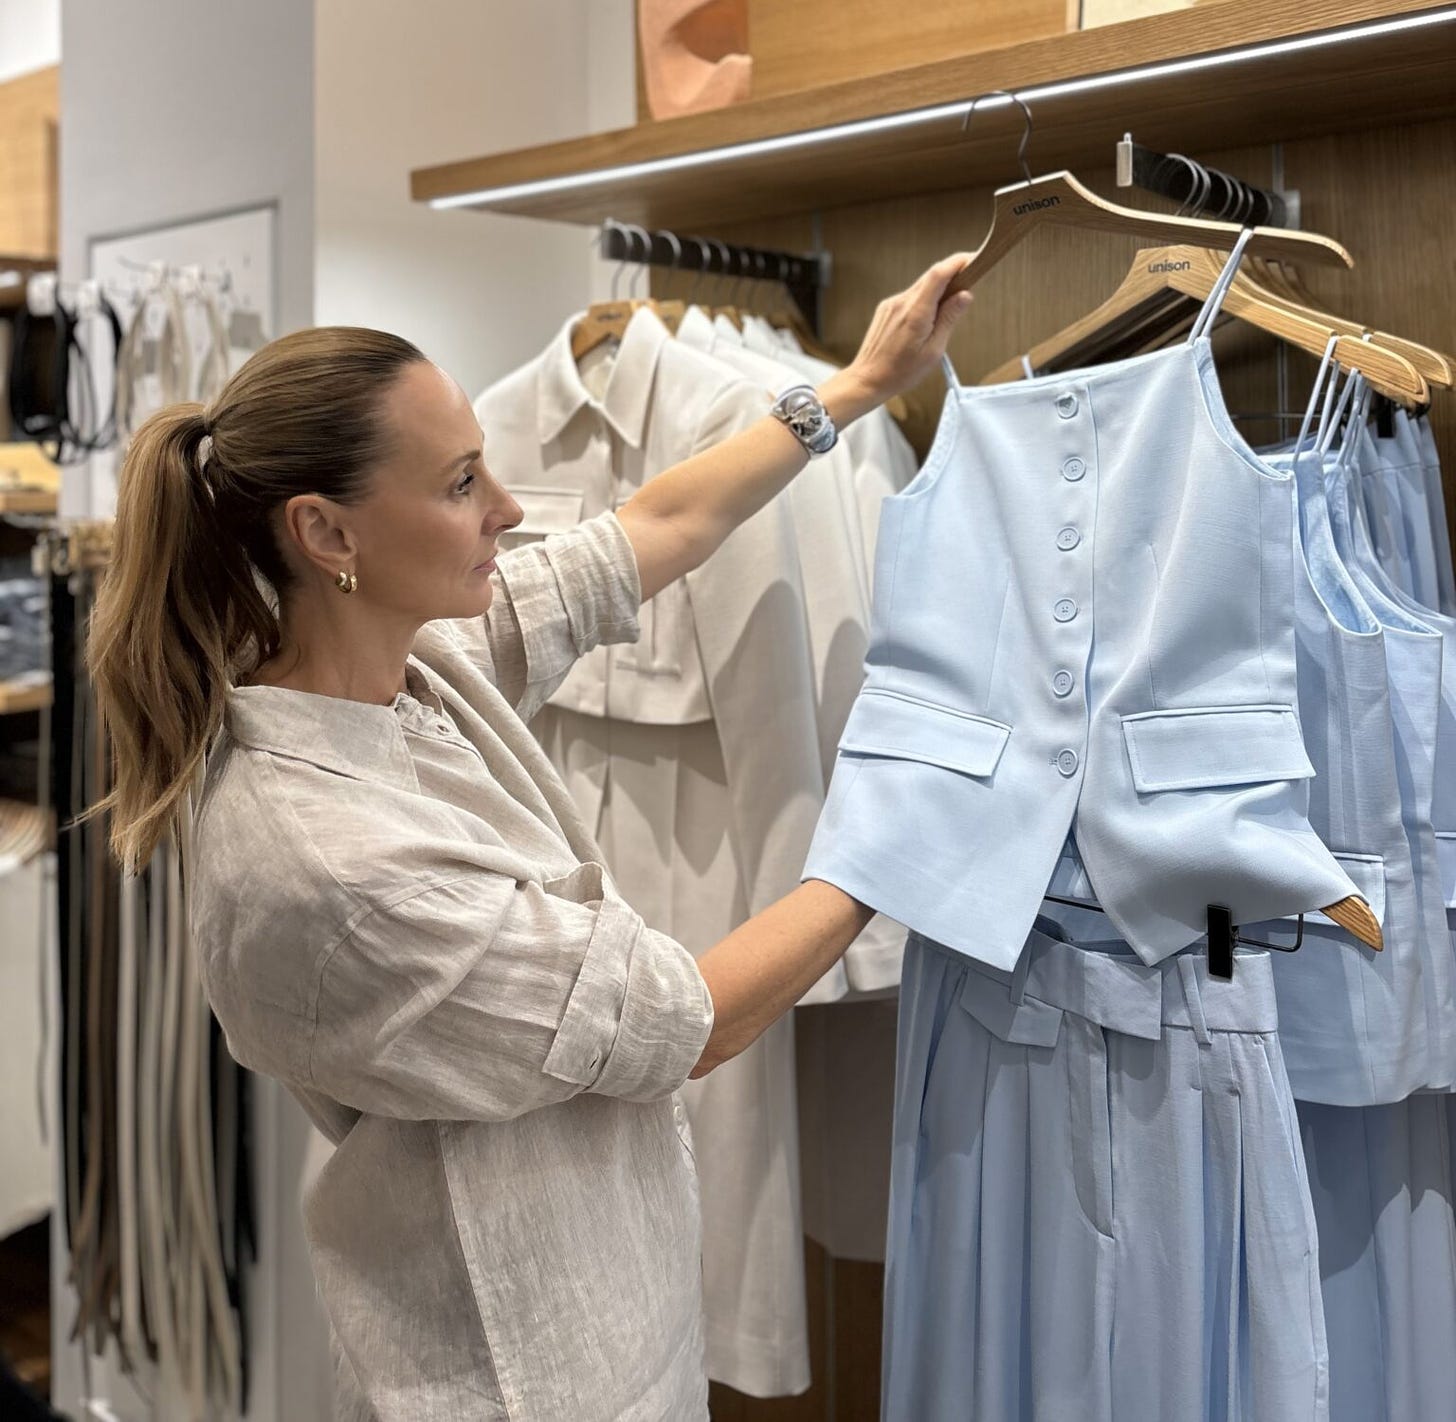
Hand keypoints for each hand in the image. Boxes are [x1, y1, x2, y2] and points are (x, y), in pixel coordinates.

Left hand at [822, 255, 973, 423]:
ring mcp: (892, 304)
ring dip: (937, 290)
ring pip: (921, 286)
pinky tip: (926, 320)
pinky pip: (910, 296)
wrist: (868, 379)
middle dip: (951, 274)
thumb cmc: (900, 372)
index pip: (939, 274)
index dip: (957, 262)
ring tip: (947, 309)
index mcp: (916, 313)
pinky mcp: (886, 309)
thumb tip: (965, 295)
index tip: (973, 260)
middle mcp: (902, 302)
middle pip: (931, 276)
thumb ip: (949, 319)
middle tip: (967, 282)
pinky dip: (923, 300)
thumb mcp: (933, 351)